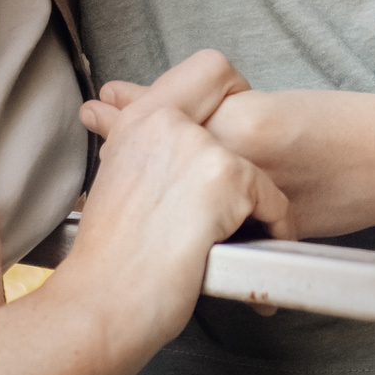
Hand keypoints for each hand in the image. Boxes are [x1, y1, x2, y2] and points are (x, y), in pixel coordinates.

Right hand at [59, 51, 296, 351]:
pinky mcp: (226, 179)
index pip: (206, 68)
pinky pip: (273, 200)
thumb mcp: (113, 181)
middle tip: (243, 191)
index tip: (226, 135)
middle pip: (241, 99)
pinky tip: (256, 252)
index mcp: (138, 120)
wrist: (99, 306)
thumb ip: (122, 139)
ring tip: (247, 238)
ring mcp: (198, 146)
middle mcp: (167, 121)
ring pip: (258, 161)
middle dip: (249, 144)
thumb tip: (101, 109)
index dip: (228, 94)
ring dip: (260, 201)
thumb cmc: (108, 262)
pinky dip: (274, 230)